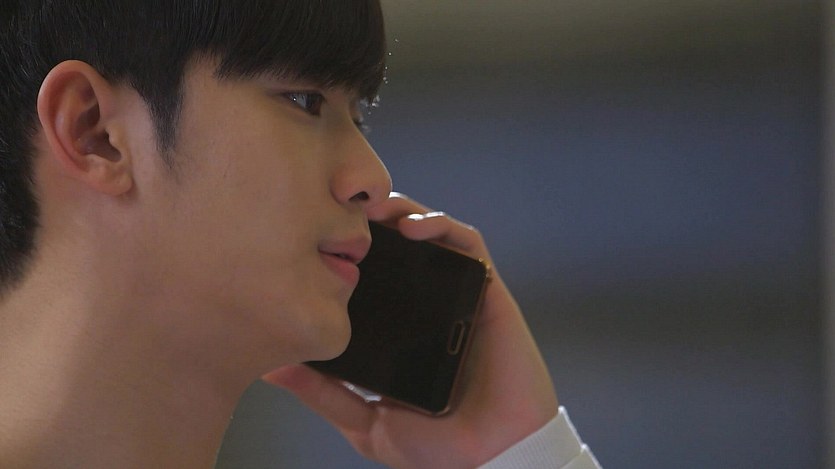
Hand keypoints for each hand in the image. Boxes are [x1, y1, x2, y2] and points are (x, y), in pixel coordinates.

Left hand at [262, 193, 557, 468]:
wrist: (491, 459)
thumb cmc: (435, 448)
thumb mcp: (364, 419)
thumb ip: (323, 392)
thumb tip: (272, 368)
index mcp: (397, 331)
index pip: (369, 278)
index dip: (343, 252)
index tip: (309, 238)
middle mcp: (425, 308)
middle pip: (395, 249)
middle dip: (368, 222)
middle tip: (338, 209)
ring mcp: (455, 297)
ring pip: (430, 236)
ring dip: (401, 212)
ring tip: (372, 209)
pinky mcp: (487, 292)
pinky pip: (469, 246)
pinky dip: (442, 226)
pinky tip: (413, 227)